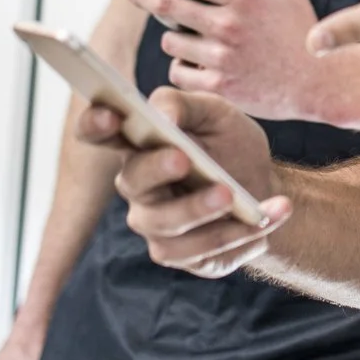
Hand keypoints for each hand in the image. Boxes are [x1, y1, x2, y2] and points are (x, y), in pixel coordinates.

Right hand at [75, 88, 289, 277]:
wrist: (264, 186)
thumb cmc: (230, 145)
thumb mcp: (217, 113)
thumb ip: (185, 105)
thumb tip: (162, 114)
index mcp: (139, 144)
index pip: (100, 134)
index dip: (95, 125)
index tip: (110, 116)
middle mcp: (139, 187)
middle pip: (132, 181)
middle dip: (157, 170)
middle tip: (183, 159)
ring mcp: (156, 225)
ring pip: (165, 225)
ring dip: (198, 209)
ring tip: (232, 196)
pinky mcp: (183, 255)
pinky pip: (201, 251)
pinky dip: (237, 233)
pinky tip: (264, 217)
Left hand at [131, 0, 328, 123]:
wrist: (319, 83)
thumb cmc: (304, 33)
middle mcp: (228, 25)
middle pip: (166, 4)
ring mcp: (222, 57)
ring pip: (170, 41)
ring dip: (168, 33)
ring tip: (177, 32)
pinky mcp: (220, 86)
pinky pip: (178, 72)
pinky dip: (179, 65)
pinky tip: (189, 60)